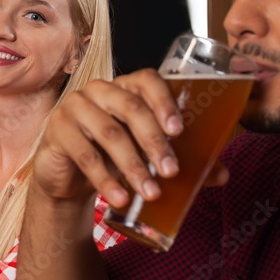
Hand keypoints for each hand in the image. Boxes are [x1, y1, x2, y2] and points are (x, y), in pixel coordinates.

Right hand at [31, 71, 226, 209]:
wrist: (69, 176)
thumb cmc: (112, 156)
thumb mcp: (146, 155)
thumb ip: (181, 159)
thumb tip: (222, 175)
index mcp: (125, 88)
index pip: (146, 81)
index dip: (164, 101)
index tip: (180, 130)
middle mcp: (99, 91)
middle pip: (130, 107)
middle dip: (155, 142)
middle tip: (172, 172)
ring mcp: (75, 107)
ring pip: (109, 132)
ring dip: (133, 166)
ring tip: (151, 192)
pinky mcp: (57, 130)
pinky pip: (84, 154)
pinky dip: (105, 180)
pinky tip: (119, 199)